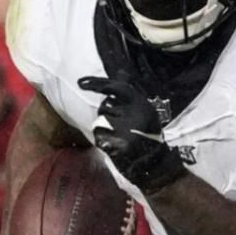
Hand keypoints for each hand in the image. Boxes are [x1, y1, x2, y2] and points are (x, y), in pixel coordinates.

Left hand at [77, 75, 187, 193]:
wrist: (154, 162)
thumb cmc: (149, 133)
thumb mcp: (146, 109)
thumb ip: (131, 92)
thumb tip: (119, 72)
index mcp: (141, 104)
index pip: (116, 88)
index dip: (97, 83)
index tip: (81, 83)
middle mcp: (133, 115)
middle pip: (105, 106)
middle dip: (108, 113)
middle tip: (120, 124)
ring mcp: (124, 131)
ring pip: (100, 121)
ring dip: (104, 127)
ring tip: (119, 135)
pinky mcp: (116, 145)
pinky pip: (99, 136)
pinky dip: (102, 140)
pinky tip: (114, 144)